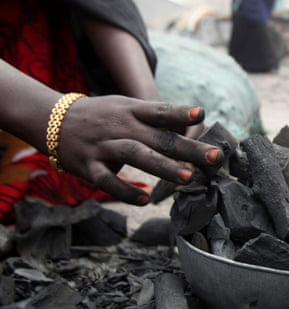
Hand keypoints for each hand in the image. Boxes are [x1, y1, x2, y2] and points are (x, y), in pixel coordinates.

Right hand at [55, 96, 221, 204]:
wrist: (53, 120)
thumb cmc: (102, 116)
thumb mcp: (127, 108)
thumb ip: (157, 119)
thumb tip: (195, 126)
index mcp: (132, 111)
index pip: (160, 111)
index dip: (180, 112)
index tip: (202, 114)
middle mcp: (120, 126)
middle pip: (158, 137)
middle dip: (188, 148)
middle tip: (215, 157)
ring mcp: (104, 146)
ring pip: (136, 155)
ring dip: (163, 167)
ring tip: (188, 178)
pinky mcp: (89, 166)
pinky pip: (107, 181)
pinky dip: (125, 191)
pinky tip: (145, 200)